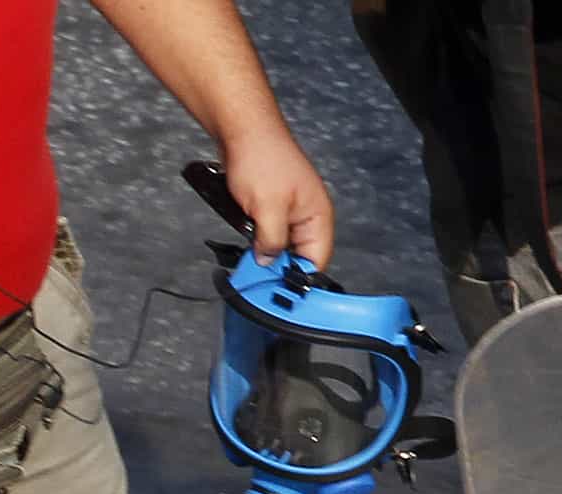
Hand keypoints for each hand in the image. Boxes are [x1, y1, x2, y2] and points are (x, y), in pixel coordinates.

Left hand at [219, 123, 331, 271]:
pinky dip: (257, 242)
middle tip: (257, 280)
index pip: (316, 260)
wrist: (243, 133)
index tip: (277, 293)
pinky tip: (245, 246)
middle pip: (298, 257)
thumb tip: (270, 263)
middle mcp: (307, 216)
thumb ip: (272, 241)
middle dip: (278, 268)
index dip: (298, 279)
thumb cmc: (262, 159)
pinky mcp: (271, 209)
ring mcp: (289, 212)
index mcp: (317, 216)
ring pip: (281, 247)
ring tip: (249, 263)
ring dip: (265, 255)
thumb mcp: (267, 209)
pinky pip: (268, 235)